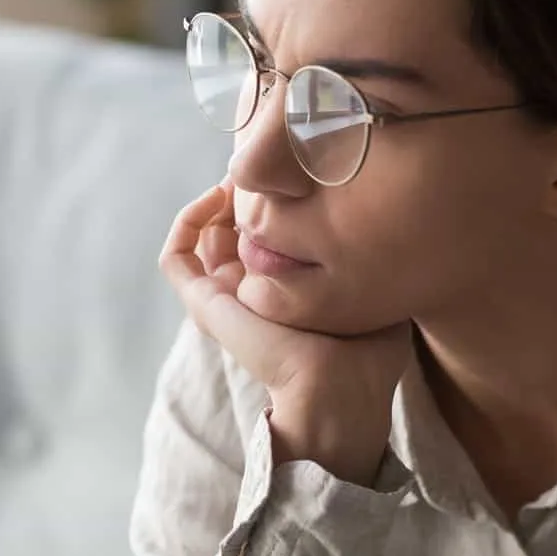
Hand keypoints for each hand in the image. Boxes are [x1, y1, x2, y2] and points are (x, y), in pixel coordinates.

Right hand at [159, 178, 412, 484]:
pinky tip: (219, 196)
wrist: (342, 387)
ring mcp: (222, 299)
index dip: (271, 202)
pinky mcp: (205, 303)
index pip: (260, 238)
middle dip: (243, 194)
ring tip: (241, 177)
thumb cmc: (369, 351)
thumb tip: (381, 217)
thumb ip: (365, 258)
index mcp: (281, 294)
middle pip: (228, 230)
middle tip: (268, 168)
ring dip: (215, 201)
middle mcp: (248, 295)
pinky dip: (188, 222)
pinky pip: (175, 257)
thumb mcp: (371, 289)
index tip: (295, 176)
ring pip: (200, 238)